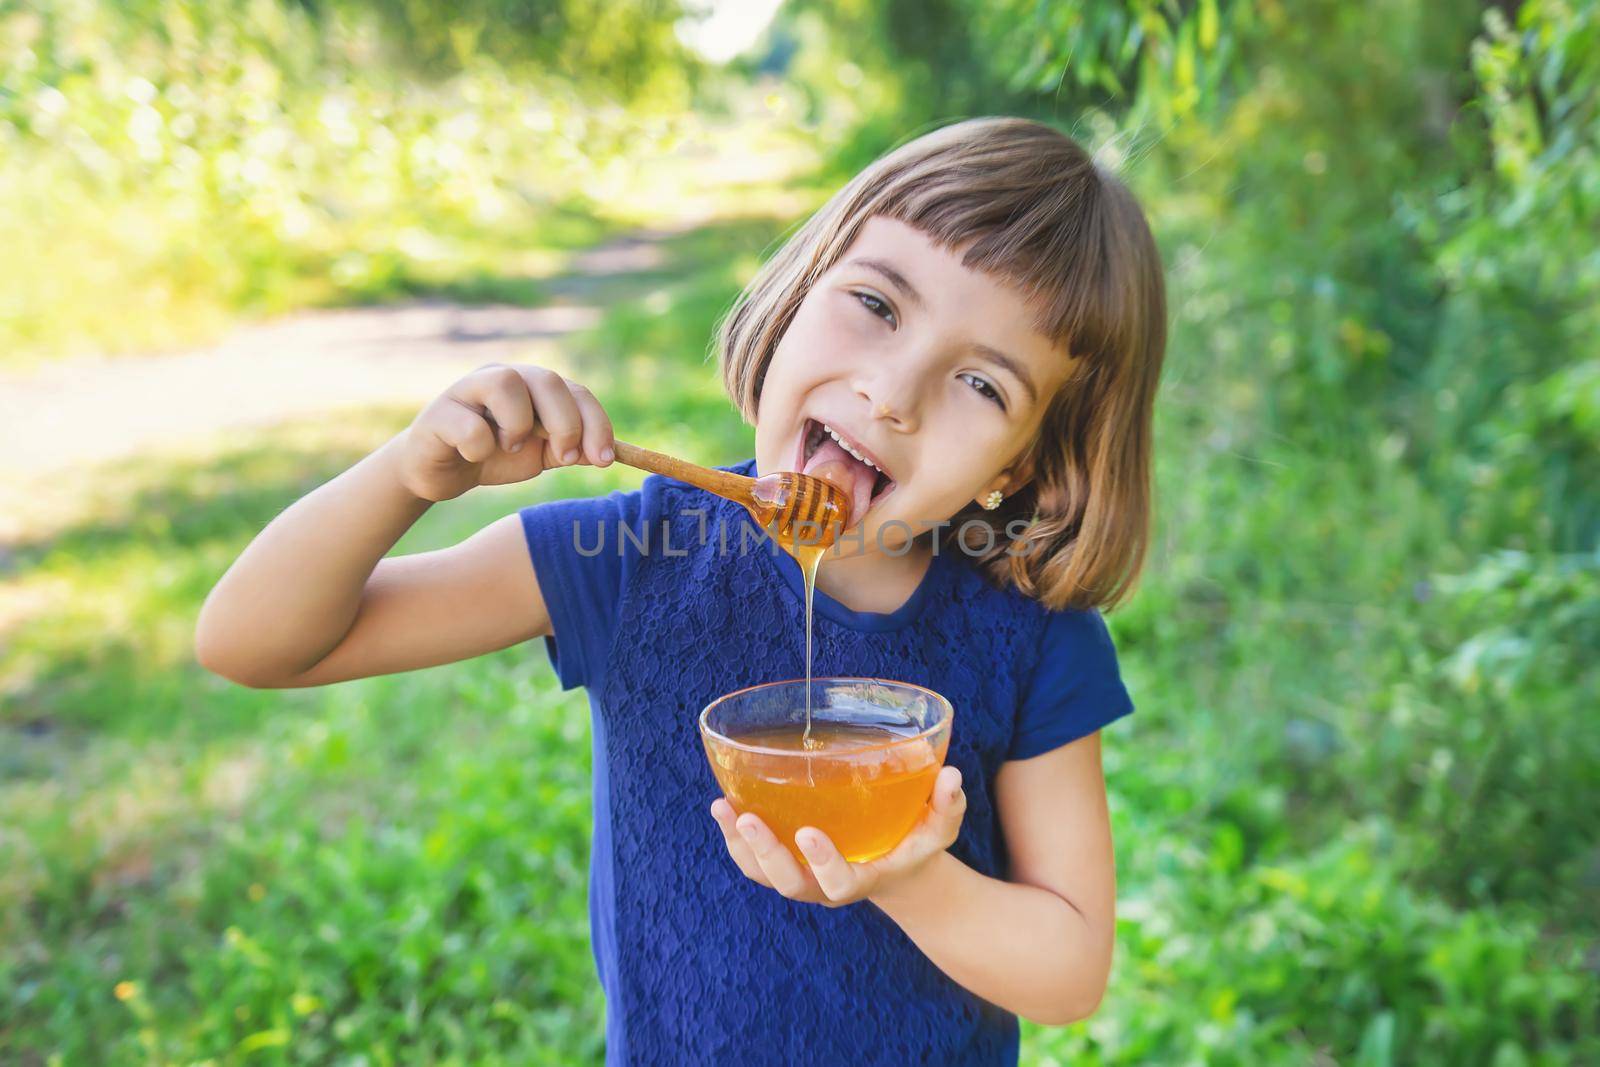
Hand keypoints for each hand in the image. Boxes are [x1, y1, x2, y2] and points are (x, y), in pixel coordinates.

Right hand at [391, 363, 614, 501]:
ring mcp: (468, 389)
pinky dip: (479, 445)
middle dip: (566, 424)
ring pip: (506, 383)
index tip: (605, 460)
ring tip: (510, 447)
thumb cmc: (495, 456)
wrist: (442, 473)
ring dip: (520, 423)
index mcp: (533, 386)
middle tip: (564, 459)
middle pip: (547, 380)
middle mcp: (503, 377)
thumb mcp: (541, 454)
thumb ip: (571, 449)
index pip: (576, 392)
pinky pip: (468, 425)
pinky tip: (474, 455)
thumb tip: (608, 453)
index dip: (596, 424)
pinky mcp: (438, 414)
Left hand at [708, 765, 965, 907]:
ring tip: (722, 807)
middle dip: (766, 853)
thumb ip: (946, 804)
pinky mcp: (787, 862)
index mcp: (864, 879)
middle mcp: (826, 886)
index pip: (840, 884)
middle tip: (747, 818)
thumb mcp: (939, 827)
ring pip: (763, 875)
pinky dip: (734, 838)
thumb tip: (952, 774)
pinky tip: (723, 805)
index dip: (823, 864)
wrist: (895, 868)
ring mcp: (803, 876)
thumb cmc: (915, 842)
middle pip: (789, 884)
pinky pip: (754, 861)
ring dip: (740, 845)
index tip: (808, 832)